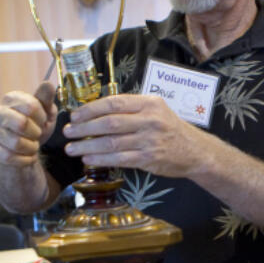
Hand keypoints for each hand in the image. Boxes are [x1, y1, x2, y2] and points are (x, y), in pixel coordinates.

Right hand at [0, 82, 56, 167]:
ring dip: (31, 148)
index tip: (43, 120)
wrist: (24, 148)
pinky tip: (27, 155)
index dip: (42, 117)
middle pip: (21, 124)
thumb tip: (48, 84)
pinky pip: (9, 157)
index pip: (31, 106)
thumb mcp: (45, 112)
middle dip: (36, 133)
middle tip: (37, 134)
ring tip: (33, 145)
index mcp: (12, 98)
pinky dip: (24, 159)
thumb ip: (46, 99)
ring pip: (16, 143)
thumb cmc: (35, 126)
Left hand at [62, 94, 209, 177]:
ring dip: (88, 146)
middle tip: (68, 132)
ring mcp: (150, 140)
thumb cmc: (170, 128)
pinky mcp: (150, 158)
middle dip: (84, 128)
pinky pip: (120, 159)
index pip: (114, 103)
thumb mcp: (156, 110)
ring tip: (72, 149)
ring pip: (112, 143)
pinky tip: (89, 159)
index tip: (75, 115)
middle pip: (109, 123)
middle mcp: (150, 120)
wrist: (196, 151)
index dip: (90, 109)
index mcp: (149, 103)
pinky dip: (101, 159)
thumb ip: (131, 108)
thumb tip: (96, 111)